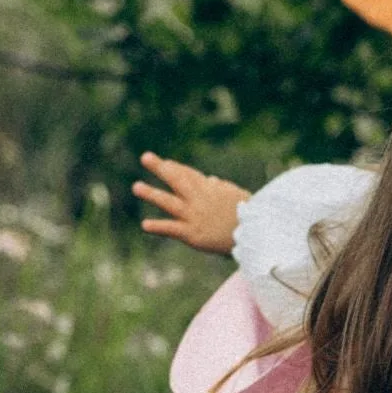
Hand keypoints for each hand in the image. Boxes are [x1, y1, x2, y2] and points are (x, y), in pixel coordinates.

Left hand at [133, 152, 247, 254]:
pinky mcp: (192, 234)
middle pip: (176, 180)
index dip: (176, 168)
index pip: (189, 174)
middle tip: (145, 157)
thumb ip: (221, 187)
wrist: (254, 235)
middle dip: (160, 168)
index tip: (164, 163)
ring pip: (168, 202)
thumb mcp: (235, 195)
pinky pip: (172, 229)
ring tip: (137, 186)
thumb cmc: (250, 215)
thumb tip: (210, 180)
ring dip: (151, 193)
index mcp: (210, 189)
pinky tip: (145, 225)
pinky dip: (158, 227)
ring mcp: (193, 216)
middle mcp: (199, 199)